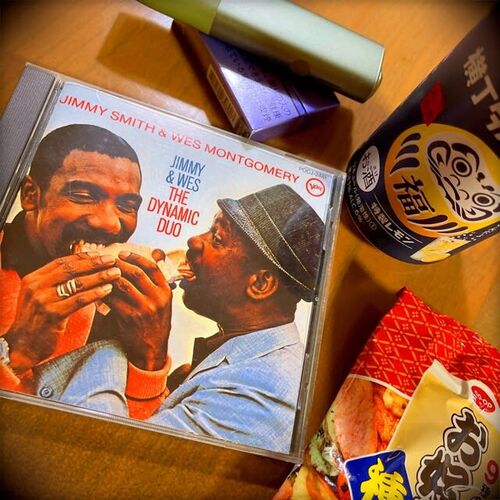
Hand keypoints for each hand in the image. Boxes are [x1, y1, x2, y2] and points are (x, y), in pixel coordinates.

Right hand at [5, 251, 119, 371]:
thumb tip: (80, 268)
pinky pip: (79, 300)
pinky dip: (95, 293)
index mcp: (33, 279)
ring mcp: (43, 300)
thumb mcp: (39, 296)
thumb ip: (53, 282)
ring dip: (99, 277)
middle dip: (94, 263)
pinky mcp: (52, 315)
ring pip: (77, 283)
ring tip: (115, 273)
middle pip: (71, 269)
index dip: (82, 257)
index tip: (99, 254)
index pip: (61, 262)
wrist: (21, 347)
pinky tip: (108, 290)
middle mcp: (36, 287)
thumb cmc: (37, 321)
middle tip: (112, 260)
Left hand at [104, 251, 172, 370]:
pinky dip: (104, 292)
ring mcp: (145, 308)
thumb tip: (136, 265)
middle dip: (120, 264)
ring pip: (124, 284)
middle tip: (106, 260)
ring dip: (110, 276)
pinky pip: (114, 299)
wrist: (152, 350)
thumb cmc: (153, 324)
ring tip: (101, 272)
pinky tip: (98, 289)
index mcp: (166, 291)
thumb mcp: (161, 303)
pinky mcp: (130, 318)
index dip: (136, 257)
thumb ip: (152, 286)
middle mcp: (158, 298)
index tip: (123, 253)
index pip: (152, 267)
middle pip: (137, 273)